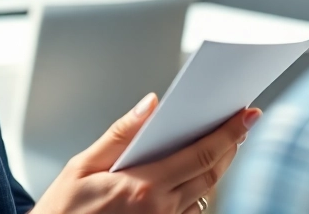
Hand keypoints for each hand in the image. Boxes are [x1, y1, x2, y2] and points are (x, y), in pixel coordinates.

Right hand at [30, 93, 261, 213]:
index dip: (228, 134)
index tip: (247, 115)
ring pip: (204, 194)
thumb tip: (150, 105)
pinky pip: (189, 211)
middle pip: (211, 175)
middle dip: (231, 146)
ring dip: (217, 167)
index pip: (199, 156)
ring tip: (223, 142)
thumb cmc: (62, 212)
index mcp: (141, 189)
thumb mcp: (81, 166)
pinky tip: (194, 173)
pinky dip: (198, 189)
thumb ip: (121, 134)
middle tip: (243, 122)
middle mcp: (158, 212)